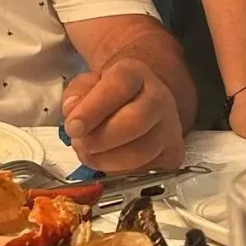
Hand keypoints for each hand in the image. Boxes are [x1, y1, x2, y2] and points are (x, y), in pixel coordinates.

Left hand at [62, 59, 184, 171]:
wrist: (139, 101)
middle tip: (79, 143)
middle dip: (100, 138)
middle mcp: (159, 98)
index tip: (73, 127)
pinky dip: (119, 172)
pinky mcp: (173, 154)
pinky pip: (145, 171)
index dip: (93, 109)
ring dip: (106, 159)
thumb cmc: (109, 93)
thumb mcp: (88, 83)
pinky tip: (105, 160)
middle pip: (135, 121)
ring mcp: (170, 128)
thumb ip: (76, 94)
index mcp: (135, 74)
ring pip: (141, 151)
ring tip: (88, 152)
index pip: (118, 87)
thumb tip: (72, 112)